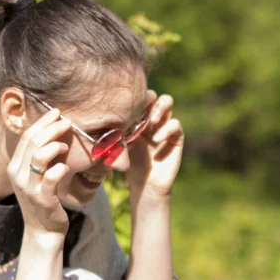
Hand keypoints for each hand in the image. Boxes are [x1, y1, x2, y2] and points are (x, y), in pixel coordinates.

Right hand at [9, 107, 71, 236]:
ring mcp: (28, 186)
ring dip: (55, 146)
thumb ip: (40, 158)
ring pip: (38, 156)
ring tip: (66, 147)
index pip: (26, 137)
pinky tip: (66, 167)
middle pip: (32, 142)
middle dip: (51, 128)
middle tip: (67, 122)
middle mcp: (18, 174)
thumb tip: (55, 133)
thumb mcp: (36, 177)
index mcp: (15, 166)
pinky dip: (60, 168)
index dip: (42, 122)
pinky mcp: (42, 198)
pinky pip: (51, 177)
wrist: (43, 230)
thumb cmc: (43, 200)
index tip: (57, 112)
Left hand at [127, 90, 183, 204]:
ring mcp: (165, 126)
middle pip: (155, 95)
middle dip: (149, 97)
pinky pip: (175, 125)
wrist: (144, 185)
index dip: (136, 96)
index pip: (139, 98)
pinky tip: (157, 139)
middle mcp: (152, 119)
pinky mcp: (176, 138)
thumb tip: (104, 116)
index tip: (127, 103)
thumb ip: (117, 131)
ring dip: (160, 108)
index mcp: (138, 118)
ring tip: (152, 121)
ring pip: (168, 103)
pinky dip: (167, 129)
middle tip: (142, 108)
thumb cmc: (130, 166)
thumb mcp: (120, 145)